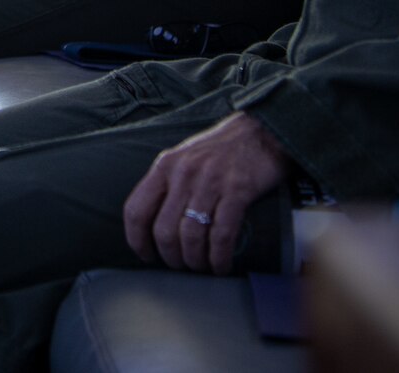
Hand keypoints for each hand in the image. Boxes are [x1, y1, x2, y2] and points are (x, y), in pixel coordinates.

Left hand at [122, 113, 289, 274]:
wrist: (261, 131)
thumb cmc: (221, 150)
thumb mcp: (184, 158)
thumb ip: (168, 184)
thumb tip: (154, 222)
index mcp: (164, 166)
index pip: (136, 209)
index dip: (136, 239)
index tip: (146, 255)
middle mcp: (182, 174)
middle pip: (163, 230)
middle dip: (171, 257)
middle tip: (181, 266)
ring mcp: (209, 182)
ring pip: (191, 236)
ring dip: (195, 260)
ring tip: (202, 267)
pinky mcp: (237, 191)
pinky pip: (221, 234)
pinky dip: (219, 257)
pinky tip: (221, 265)